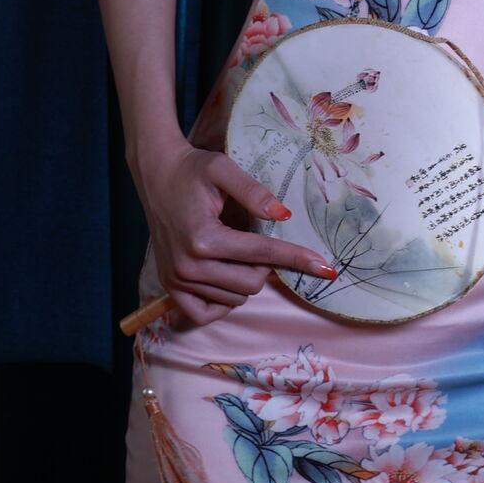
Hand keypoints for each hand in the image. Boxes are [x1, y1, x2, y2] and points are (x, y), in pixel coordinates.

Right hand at [135, 143, 338, 330]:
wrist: (156, 175)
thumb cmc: (192, 169)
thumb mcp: (224, 169)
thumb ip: (254, 192)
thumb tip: (284, 215)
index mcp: (204, 238)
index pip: (262, 254)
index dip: (297, 258)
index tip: (326, 269)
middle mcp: (188, 266)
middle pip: (251, 284)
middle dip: (266, 266)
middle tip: (258, 241)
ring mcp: (177, 281)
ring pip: (233, 299)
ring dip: (245, 280)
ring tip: (235, 250)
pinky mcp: (170, 287)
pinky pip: (205, 313)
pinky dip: (223, 301)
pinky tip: (226, 277)